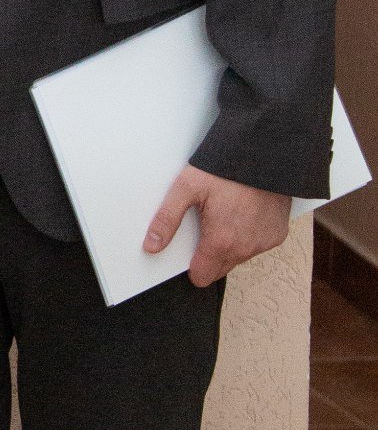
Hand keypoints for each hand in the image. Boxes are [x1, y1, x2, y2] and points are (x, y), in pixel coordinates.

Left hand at [144, 167, 292, 286]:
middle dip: (209, 255)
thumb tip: (152, 246)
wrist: (265, 153)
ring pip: (239, 257)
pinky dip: (249, 235)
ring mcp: (263, 243)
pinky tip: (245, 213)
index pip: (201, 277)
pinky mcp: (277, 234)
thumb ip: (167, 219)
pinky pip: (257, 245)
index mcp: (220, 242)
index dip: (191, 266)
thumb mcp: (187, 188)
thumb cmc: (226, 169)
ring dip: (230, 244)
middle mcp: (245, 248)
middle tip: (207, 225)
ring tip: (226, 214)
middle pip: (219, 269)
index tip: (189, 250)